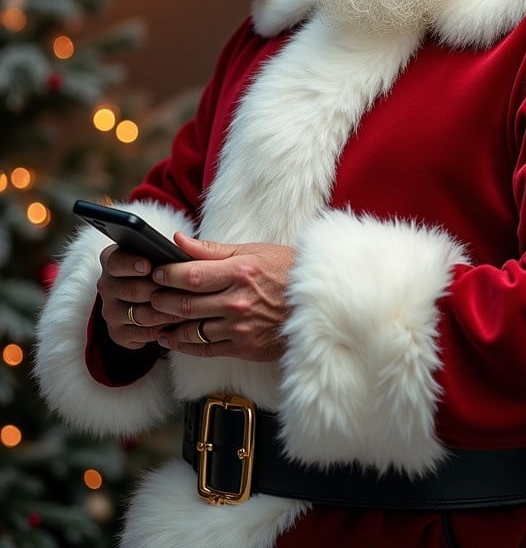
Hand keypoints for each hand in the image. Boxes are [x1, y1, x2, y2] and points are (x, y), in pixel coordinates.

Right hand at [97, 244, 185, 348]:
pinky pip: (143, 334)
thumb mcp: (159, 253)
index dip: (131, 264)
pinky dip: (162, 329)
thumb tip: (180, 240)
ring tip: (186, 307)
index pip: (115, 261)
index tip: (148, 266)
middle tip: (180, 290)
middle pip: (132, 290)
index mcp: (112, 260)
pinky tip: (177, 323)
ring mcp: (110, 311)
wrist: (147, 298)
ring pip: (140, 314)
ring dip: (165, 312)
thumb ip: (168, 247)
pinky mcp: (118, 333)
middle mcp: (106, 286)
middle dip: (158, 290)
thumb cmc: (158, 270)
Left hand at [150, 233, 295, 360]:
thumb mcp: (253, 251)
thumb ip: (212, 249)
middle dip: (160, 300)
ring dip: (166, 324)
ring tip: (152, 318)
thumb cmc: (285, 270)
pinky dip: (182, 345)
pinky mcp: (243, 348)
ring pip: (190, 329)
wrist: (316, 303)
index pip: (191, 275)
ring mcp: (240, 327)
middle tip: (146, 296)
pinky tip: (170, 338)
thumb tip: (178, 240)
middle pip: (185, 303)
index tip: (155, 272)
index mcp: (240, 272)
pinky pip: (203, 349)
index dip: (167, 275)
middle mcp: (238, 301)